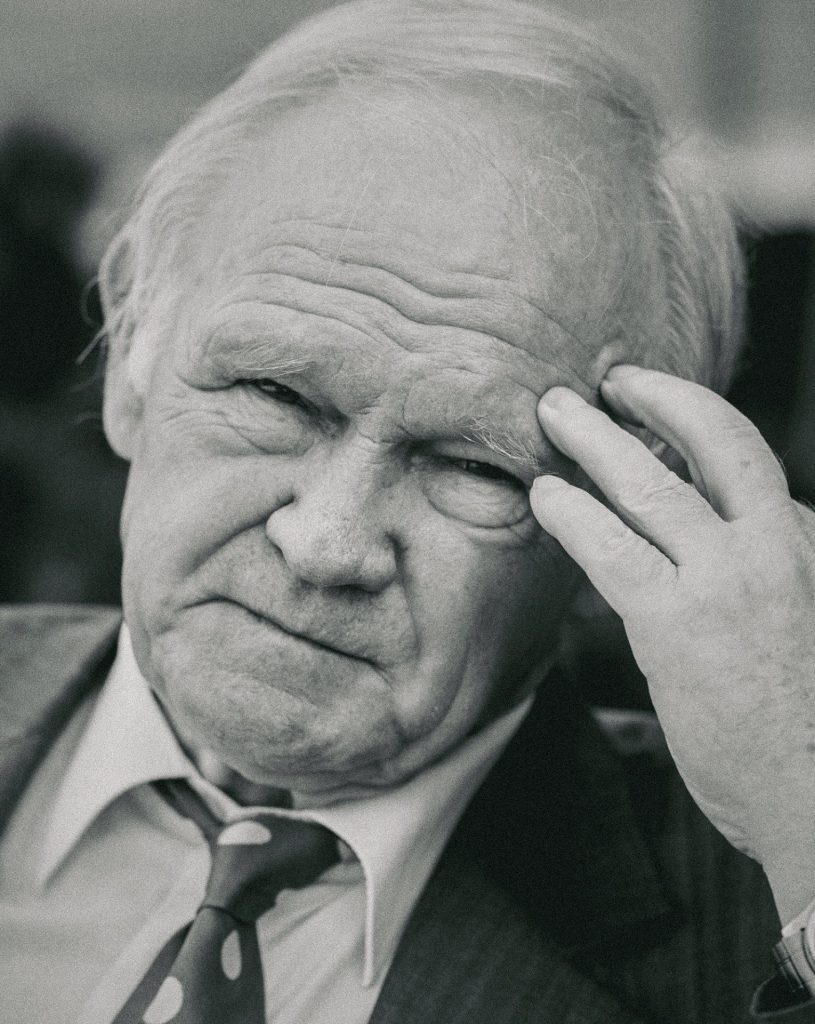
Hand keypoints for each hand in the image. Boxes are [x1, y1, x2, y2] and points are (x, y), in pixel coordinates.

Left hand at [531, 365, 814, 920]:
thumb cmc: (807, 719)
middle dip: (660, 396)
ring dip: (595, 437)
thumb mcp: (807, 619)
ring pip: (652, 483)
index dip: (696, 428)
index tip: (657, 414)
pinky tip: (543, 496)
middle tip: (613, 378)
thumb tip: (707, 550)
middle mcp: (780, 544)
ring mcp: (731, 579)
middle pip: (718, 440)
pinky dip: (572, 514)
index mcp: (810, 541)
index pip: (748, 465)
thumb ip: (768, 573)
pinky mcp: (678, 622)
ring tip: (554, 409)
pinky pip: (612, 547)